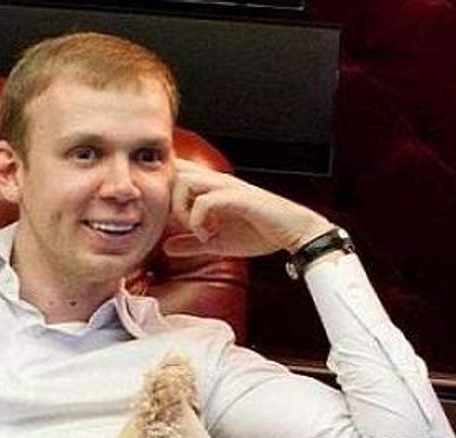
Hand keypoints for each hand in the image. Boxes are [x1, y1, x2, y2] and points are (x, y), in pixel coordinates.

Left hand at [164, 158, 334, 257]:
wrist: (293, 232)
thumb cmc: (258, 232)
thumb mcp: (216, 242)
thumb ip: (191, 243)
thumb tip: (166, 247)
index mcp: (209, 187)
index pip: (176, 173)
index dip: (163, 190)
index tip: (165, 218)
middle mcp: (215, 181)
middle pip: (173, 172)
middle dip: (167, 200)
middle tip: (178, 226)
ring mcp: (227, 187)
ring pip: (185, 182)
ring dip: (182, 209)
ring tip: (195, 231)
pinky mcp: (238, 197)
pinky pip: (204, 201)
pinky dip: (198, 221)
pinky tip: (208, 235)